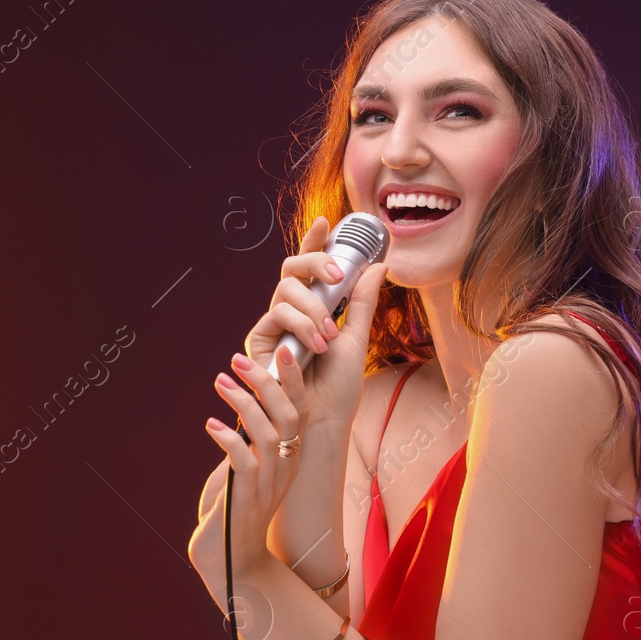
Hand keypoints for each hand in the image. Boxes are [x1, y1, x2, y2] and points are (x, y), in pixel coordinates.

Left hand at [187, 345, 309, 583]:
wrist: (233, 566)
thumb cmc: (234, 517)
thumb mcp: (245, 475)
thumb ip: (247, 448)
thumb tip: (237, 420)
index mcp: (290, 459)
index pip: (302, 411)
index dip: (295, 380)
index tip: (283, 349)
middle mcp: (286, 469)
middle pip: (289, 415)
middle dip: (267, 381)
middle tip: (239, 359)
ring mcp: (268, 486)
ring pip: (268, 433)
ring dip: (243, 403)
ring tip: (220, 383)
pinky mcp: (246, 500)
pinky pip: (242, 462)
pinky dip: (228, 439)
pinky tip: (211, 425)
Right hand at [243, 215, 388, 432]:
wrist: (324, 419)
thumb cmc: (339, 386)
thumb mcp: (356, 338)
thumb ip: (363, 302)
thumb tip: (379, 265)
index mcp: (316, 306)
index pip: (312, 266)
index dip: (315, 240)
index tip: (327, 220)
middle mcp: (292, 309)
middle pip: (294, 266)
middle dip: (316, 261)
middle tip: (337, 275)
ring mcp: (275, 322)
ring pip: (287, 288)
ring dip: (313, 308)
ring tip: (329, 336)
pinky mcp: (261, 338)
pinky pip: (277, 313)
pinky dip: (300, 324)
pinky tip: (315, 345)